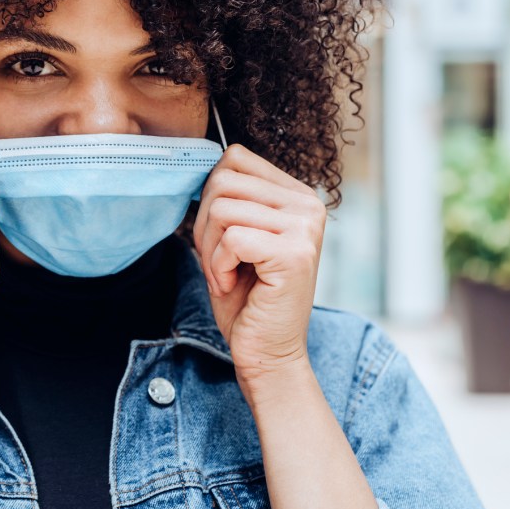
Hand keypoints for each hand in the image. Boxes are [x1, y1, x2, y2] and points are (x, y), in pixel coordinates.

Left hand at [192, 144, 325, 384]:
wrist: (267, 351)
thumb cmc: (246, 296)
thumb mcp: (234, 236)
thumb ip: (228, 198)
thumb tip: (201, 163)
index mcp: (296, 195)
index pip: (234, 158)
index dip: (210, 197)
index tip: (221, 236)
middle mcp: (308, 205)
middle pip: (223, 180)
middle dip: (204, 225)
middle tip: (219, 261)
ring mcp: (305, 228)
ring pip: (222, 208)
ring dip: (210, 249)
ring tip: (227, 274)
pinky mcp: (295, 254)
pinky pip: (231, 238)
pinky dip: (218, 266)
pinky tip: (234, 285)